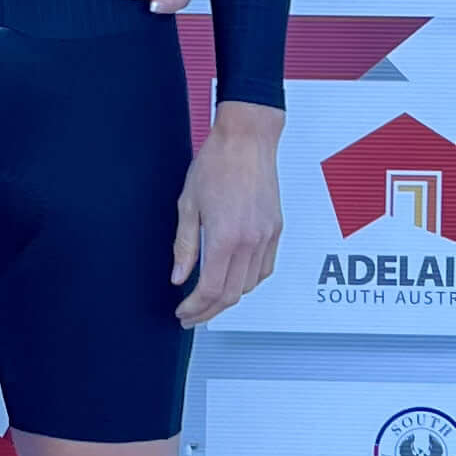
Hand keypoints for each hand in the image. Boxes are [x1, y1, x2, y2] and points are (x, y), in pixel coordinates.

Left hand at [173, 102, 281, 324]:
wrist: (247, 140)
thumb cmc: (216, 164)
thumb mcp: (188, 205)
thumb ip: (184, 246)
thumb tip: (179, 277)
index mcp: (225, 237)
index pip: (210, 289)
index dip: (195, 308)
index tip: (183, 313)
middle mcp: (250, 241)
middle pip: (232, 294)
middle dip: (209, 311)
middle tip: (191, 315)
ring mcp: (267, 237)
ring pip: (250, 285)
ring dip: (228, 298)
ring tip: (208, 301)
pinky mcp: (276, 230)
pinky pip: (265, 269)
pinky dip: (249, 282)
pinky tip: (234, 280)